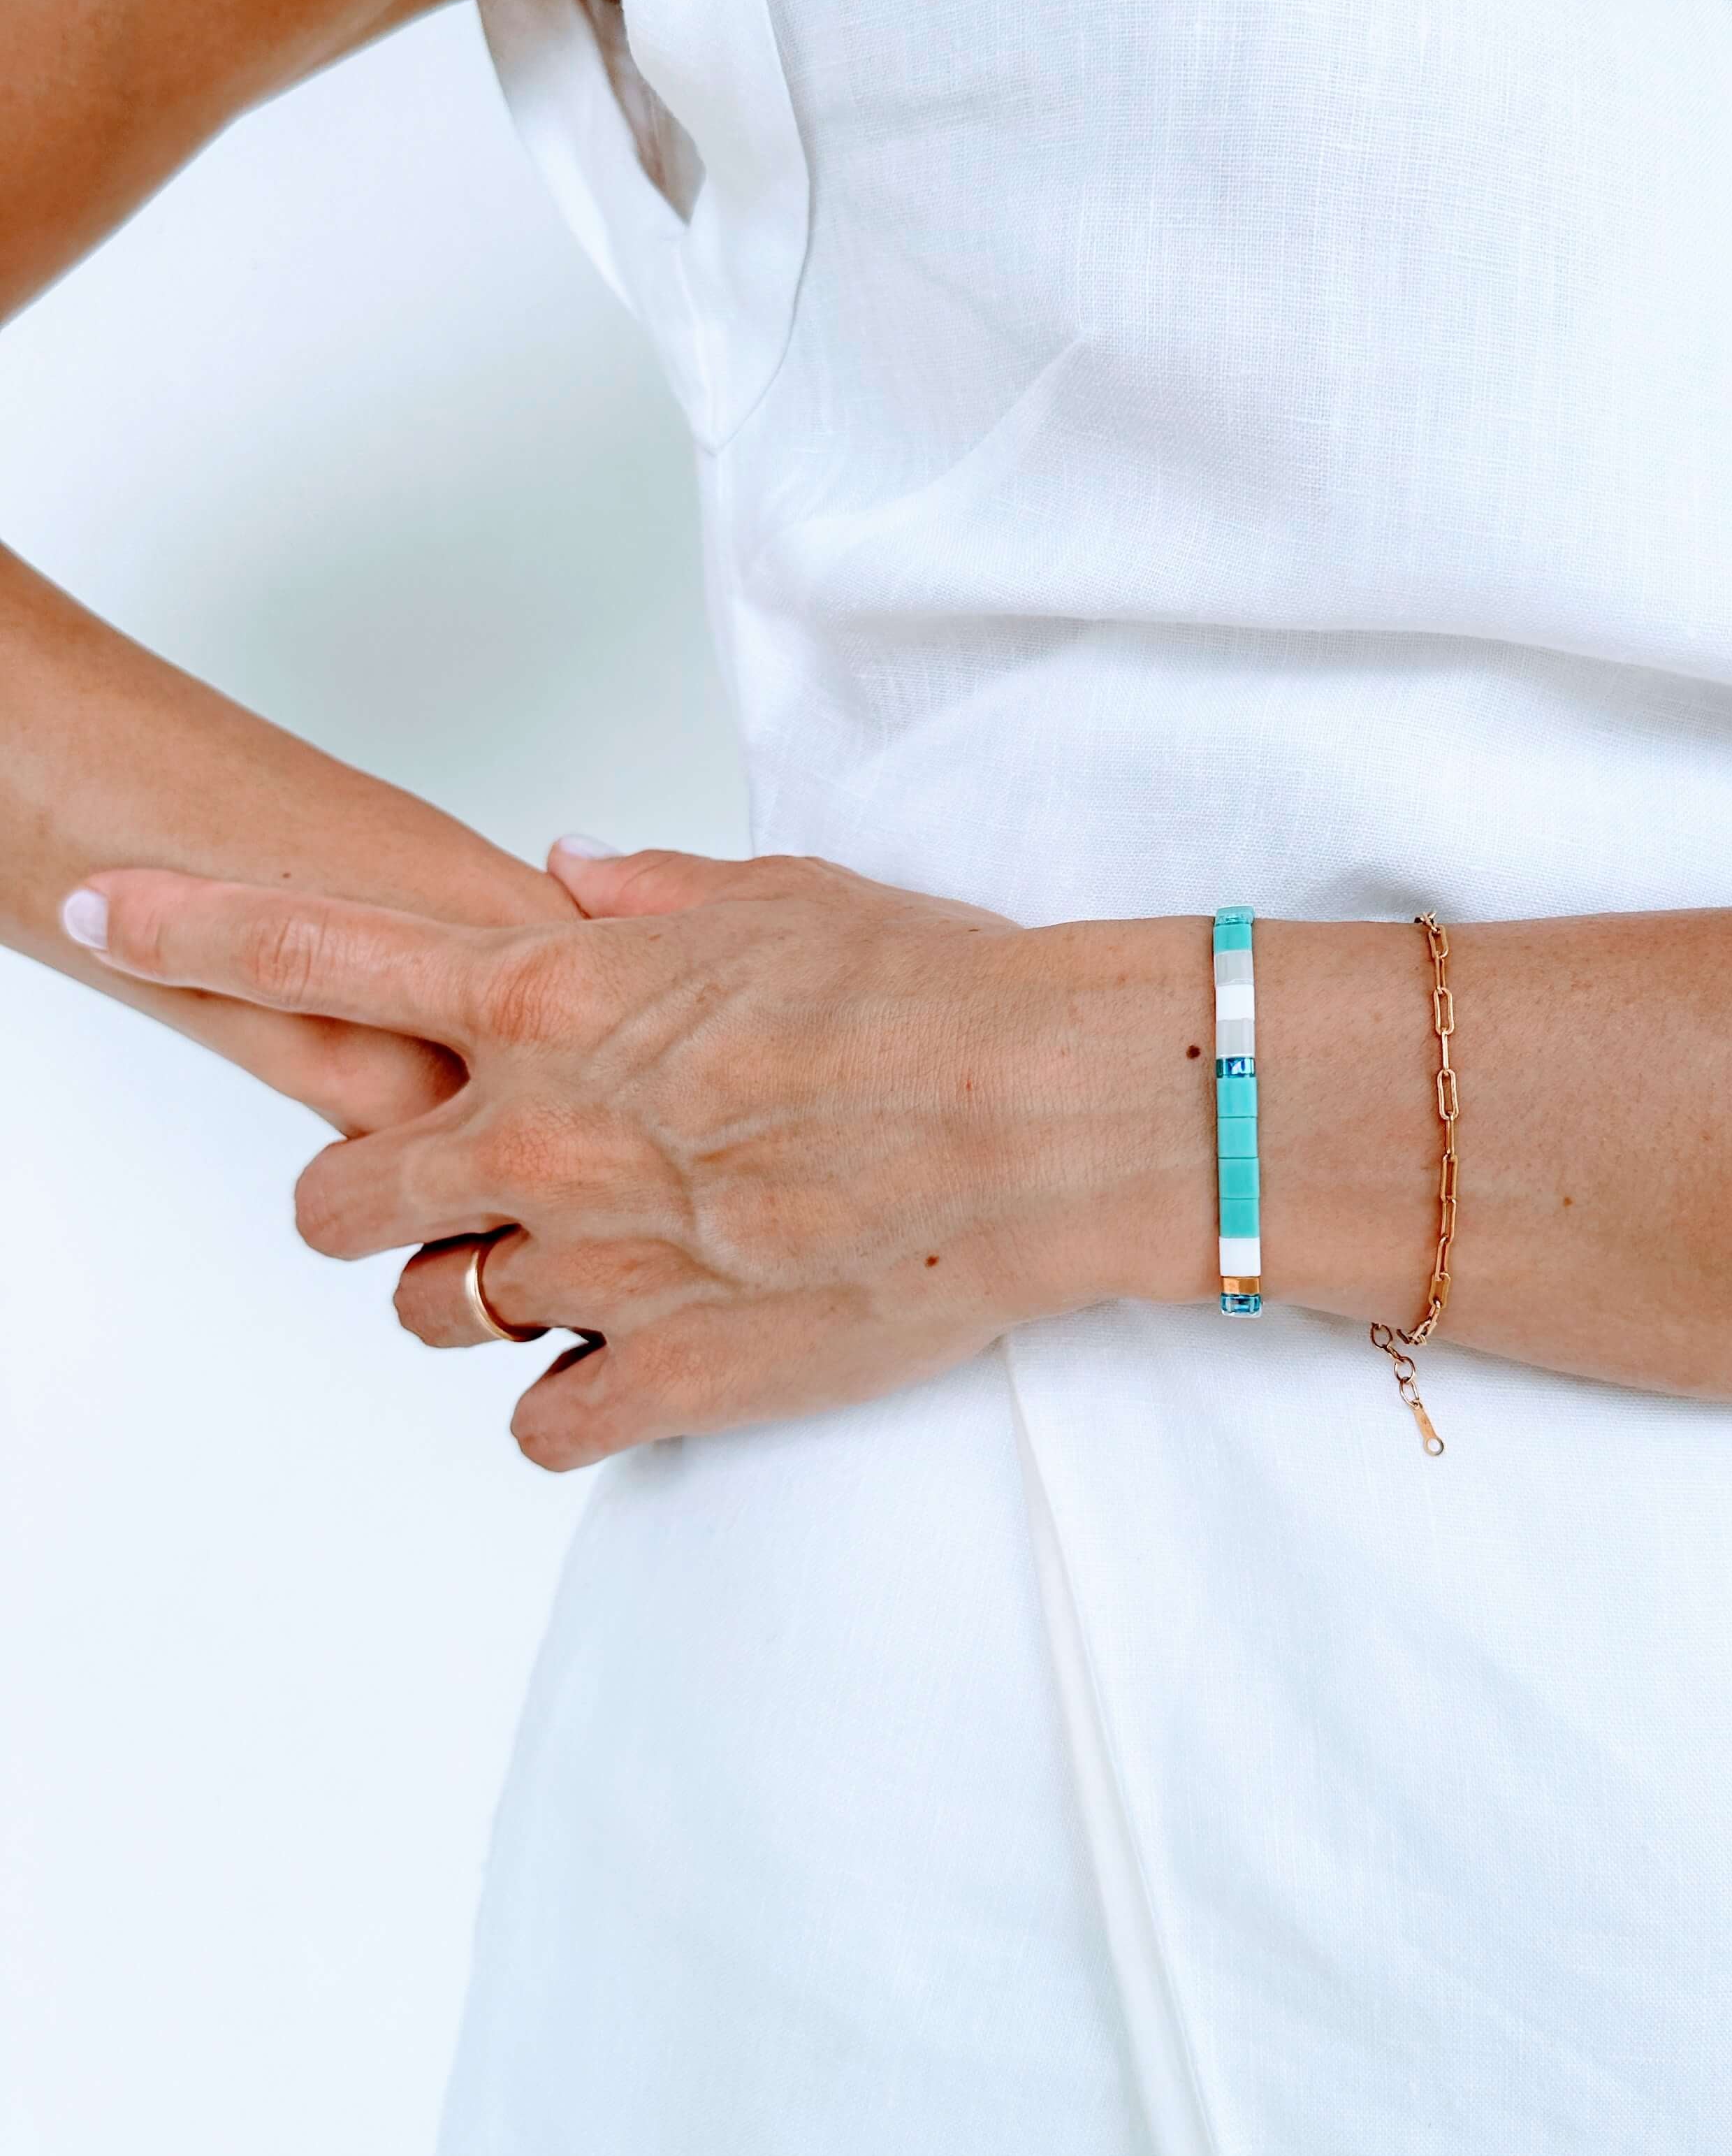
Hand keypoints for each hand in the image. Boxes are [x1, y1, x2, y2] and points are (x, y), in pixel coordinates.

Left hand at [64, 848, 1214, 1465]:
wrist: (1050, 1114)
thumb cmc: (936, 990)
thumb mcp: (784, 894)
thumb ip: (645, 890)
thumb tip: (567, 873)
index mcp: (557, 998)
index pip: (318, 949)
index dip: (191, 926)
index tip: (111, 911)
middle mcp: (545, 1134)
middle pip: (342, 1199)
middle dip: (371, 1198)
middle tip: (454, 1192)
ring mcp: (598, 1266)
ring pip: (435, 1317)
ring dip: (481, 1295)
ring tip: (582, 1268)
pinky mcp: (670, 1377)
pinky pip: (536, 1429)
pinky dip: (566, 1402)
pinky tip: (633, 1356)